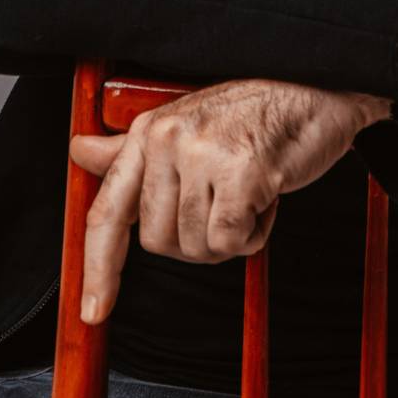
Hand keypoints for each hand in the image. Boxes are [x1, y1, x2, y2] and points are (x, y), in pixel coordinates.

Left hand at [69, 78, 389, 325]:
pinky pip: (231, 242)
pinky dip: (254, 233)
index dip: (98, 269)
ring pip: (196, 246)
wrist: (317, 86)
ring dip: (230, 235)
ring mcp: (202, 155)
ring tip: (250, 192)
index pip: (107, 210)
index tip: (94, 311)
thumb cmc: (258, 109)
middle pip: (158, 241)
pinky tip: (267, 197)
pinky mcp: (240, 173)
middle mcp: (168, 139)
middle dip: (195, 238)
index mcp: (150, 130)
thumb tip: (80, 151)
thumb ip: (133, 148)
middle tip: (226, 202)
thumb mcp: (188, 123)